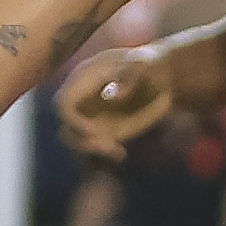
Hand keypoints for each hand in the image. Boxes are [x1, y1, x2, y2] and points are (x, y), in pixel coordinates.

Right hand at [57, 42, 177, 155]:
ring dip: (93, 154)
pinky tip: (122, 156)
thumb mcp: (145, 65)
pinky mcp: (103, 134)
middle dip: (84, 144)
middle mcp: (81, 103)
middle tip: (113, 147)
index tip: (94, 132)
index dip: (73, 121)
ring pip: (77, 144)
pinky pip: (92, 152)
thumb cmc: (151, 66)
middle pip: (66, 130)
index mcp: (83, 81)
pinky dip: (101, 160)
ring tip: (120, 153)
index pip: (64, 104)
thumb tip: (114, 96)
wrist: (161, 79)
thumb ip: (130, 75)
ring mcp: (91, 120)